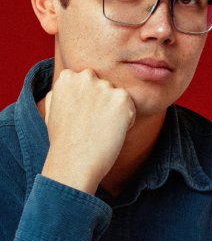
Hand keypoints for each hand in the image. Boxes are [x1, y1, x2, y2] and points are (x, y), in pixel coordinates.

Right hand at [42, 68, 135, 194]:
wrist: (74, 163)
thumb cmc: (63, 141)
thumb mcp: (52, 110)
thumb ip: (61, 91)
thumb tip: (71, 79)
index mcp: (68, 77)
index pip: (88, 80)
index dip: (88, 101)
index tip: (81, 118)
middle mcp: (86, 77)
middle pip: (105, 87)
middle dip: (103, 103)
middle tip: (92, 126)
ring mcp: (105, 87)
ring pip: (118, 97)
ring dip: (114, 112)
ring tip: (100, 130)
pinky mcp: (122, 99)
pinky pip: (131, 107)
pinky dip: (127, 121)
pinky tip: (110, 133)